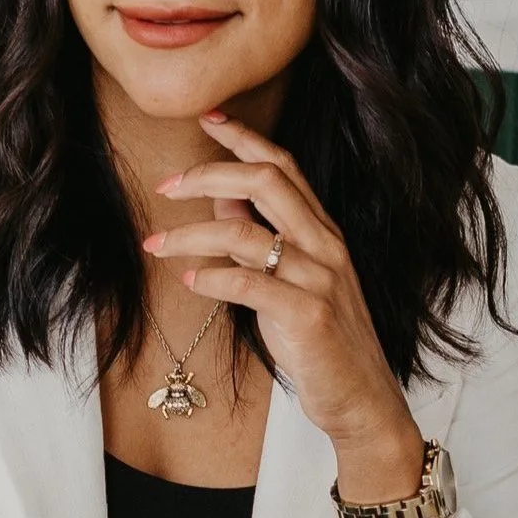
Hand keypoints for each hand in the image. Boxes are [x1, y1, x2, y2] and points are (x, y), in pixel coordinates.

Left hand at [144, 111, 417, 462]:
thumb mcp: (292, 282)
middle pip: (265, 181)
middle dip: (208, 173)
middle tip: (165, 185)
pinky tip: (190, 282)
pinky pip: (249, 284)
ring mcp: (319, 278)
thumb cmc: (323, 343)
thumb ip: (260, 240)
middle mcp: (325, 246)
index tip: (208, 118)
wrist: (361, 399)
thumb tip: (220, 201)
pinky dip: (213, 278)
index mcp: (323, 232)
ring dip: (190, 235)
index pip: (284, 166)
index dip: (245, 137)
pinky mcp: (308, 315)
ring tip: (156, 246)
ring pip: (245, 234)